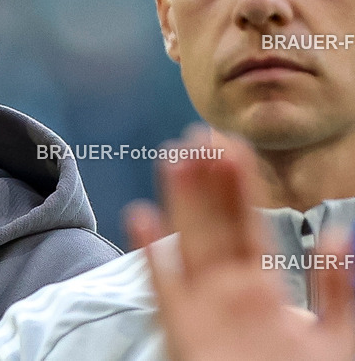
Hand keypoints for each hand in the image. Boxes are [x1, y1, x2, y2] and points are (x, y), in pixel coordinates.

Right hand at [125, 138, 354, 360]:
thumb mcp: (337, 342)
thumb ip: (336, 289)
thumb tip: (339, 232)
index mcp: (262, 286)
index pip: (248, 222)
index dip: (239, 183)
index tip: (231, 143)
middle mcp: (227, 288)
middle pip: (213, 223)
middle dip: (205, 180)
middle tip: (198, 135)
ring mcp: (200, 305)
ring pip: (187, 241)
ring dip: (179, 200)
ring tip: (174, 157)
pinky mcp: (178, 327)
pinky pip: (161, 285)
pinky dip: (149, 253)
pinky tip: (140, 218)